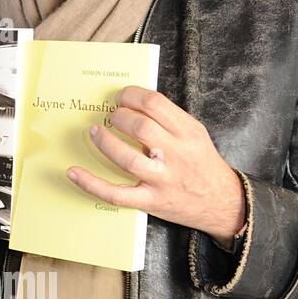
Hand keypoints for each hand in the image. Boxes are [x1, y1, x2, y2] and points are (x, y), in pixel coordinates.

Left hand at [67, 85, 247, 244]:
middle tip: (112, 116)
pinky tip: (74, 171)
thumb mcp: (195, 134)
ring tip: (95, 132)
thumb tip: (133, 102)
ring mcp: (162, 180)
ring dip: (105, 142)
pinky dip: (91, 184)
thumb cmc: (203, 164)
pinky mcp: (151, 200)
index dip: (131, 96)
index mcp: (188, 133)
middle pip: (140, 128)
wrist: (224, 203)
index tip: (121, 97)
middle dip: (119, 117)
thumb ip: (168, 119)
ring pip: (127, 158)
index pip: (155, 104)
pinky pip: (116, 194)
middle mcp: (176, 155)